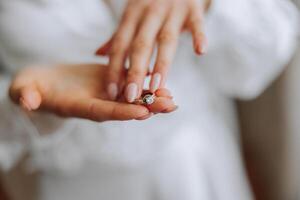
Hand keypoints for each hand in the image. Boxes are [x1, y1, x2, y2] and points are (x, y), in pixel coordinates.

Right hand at [9, 64, 176, 121]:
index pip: (104, 113)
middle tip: (169, 106)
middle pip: (125, 108)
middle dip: (148, 107)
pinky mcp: (109, 80)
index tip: (142, 113)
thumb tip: (27, 101)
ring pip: (132, 96)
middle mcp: (98, 103)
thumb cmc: (34, 88)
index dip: (123, 113)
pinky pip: (129, 81)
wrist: (45, 83)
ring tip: (171, 95)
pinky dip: (144, 79)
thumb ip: (27, 96)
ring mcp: (106, 92)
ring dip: (152, 96)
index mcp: (81, 107)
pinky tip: (160, 76)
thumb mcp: (26, 91)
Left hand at [97, 0, 210, 101]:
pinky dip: (199, 36)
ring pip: (165, 40)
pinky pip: (196, 23)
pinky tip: (200, 51)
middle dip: (134, 72)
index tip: (111, 92)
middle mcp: (148, 14)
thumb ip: (118, 35)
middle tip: (130, 96)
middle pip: (140, 46)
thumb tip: (99, 54)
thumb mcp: (132, 14)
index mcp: (131, 17)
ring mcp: (171, 10)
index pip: (120, 46)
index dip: (114, 69)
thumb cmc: (150, 1)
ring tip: (157, 86)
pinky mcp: (192, 8)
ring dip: (160, 64)